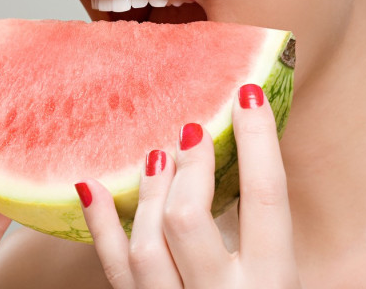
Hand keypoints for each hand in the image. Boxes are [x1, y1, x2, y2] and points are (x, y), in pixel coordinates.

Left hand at [77, 84, 301, 287]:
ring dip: (148, 191)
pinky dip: (98, 224)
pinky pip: (112, 267)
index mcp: (272, 284)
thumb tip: (231, 155)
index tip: (243, 96)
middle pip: (191, 218)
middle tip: (189, 133)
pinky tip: (89, 186)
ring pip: (146, 242)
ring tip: (156, 156)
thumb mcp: (276, 277)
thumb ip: (257, 232)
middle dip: (188, 167)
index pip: (266, 199)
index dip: (257, 143)